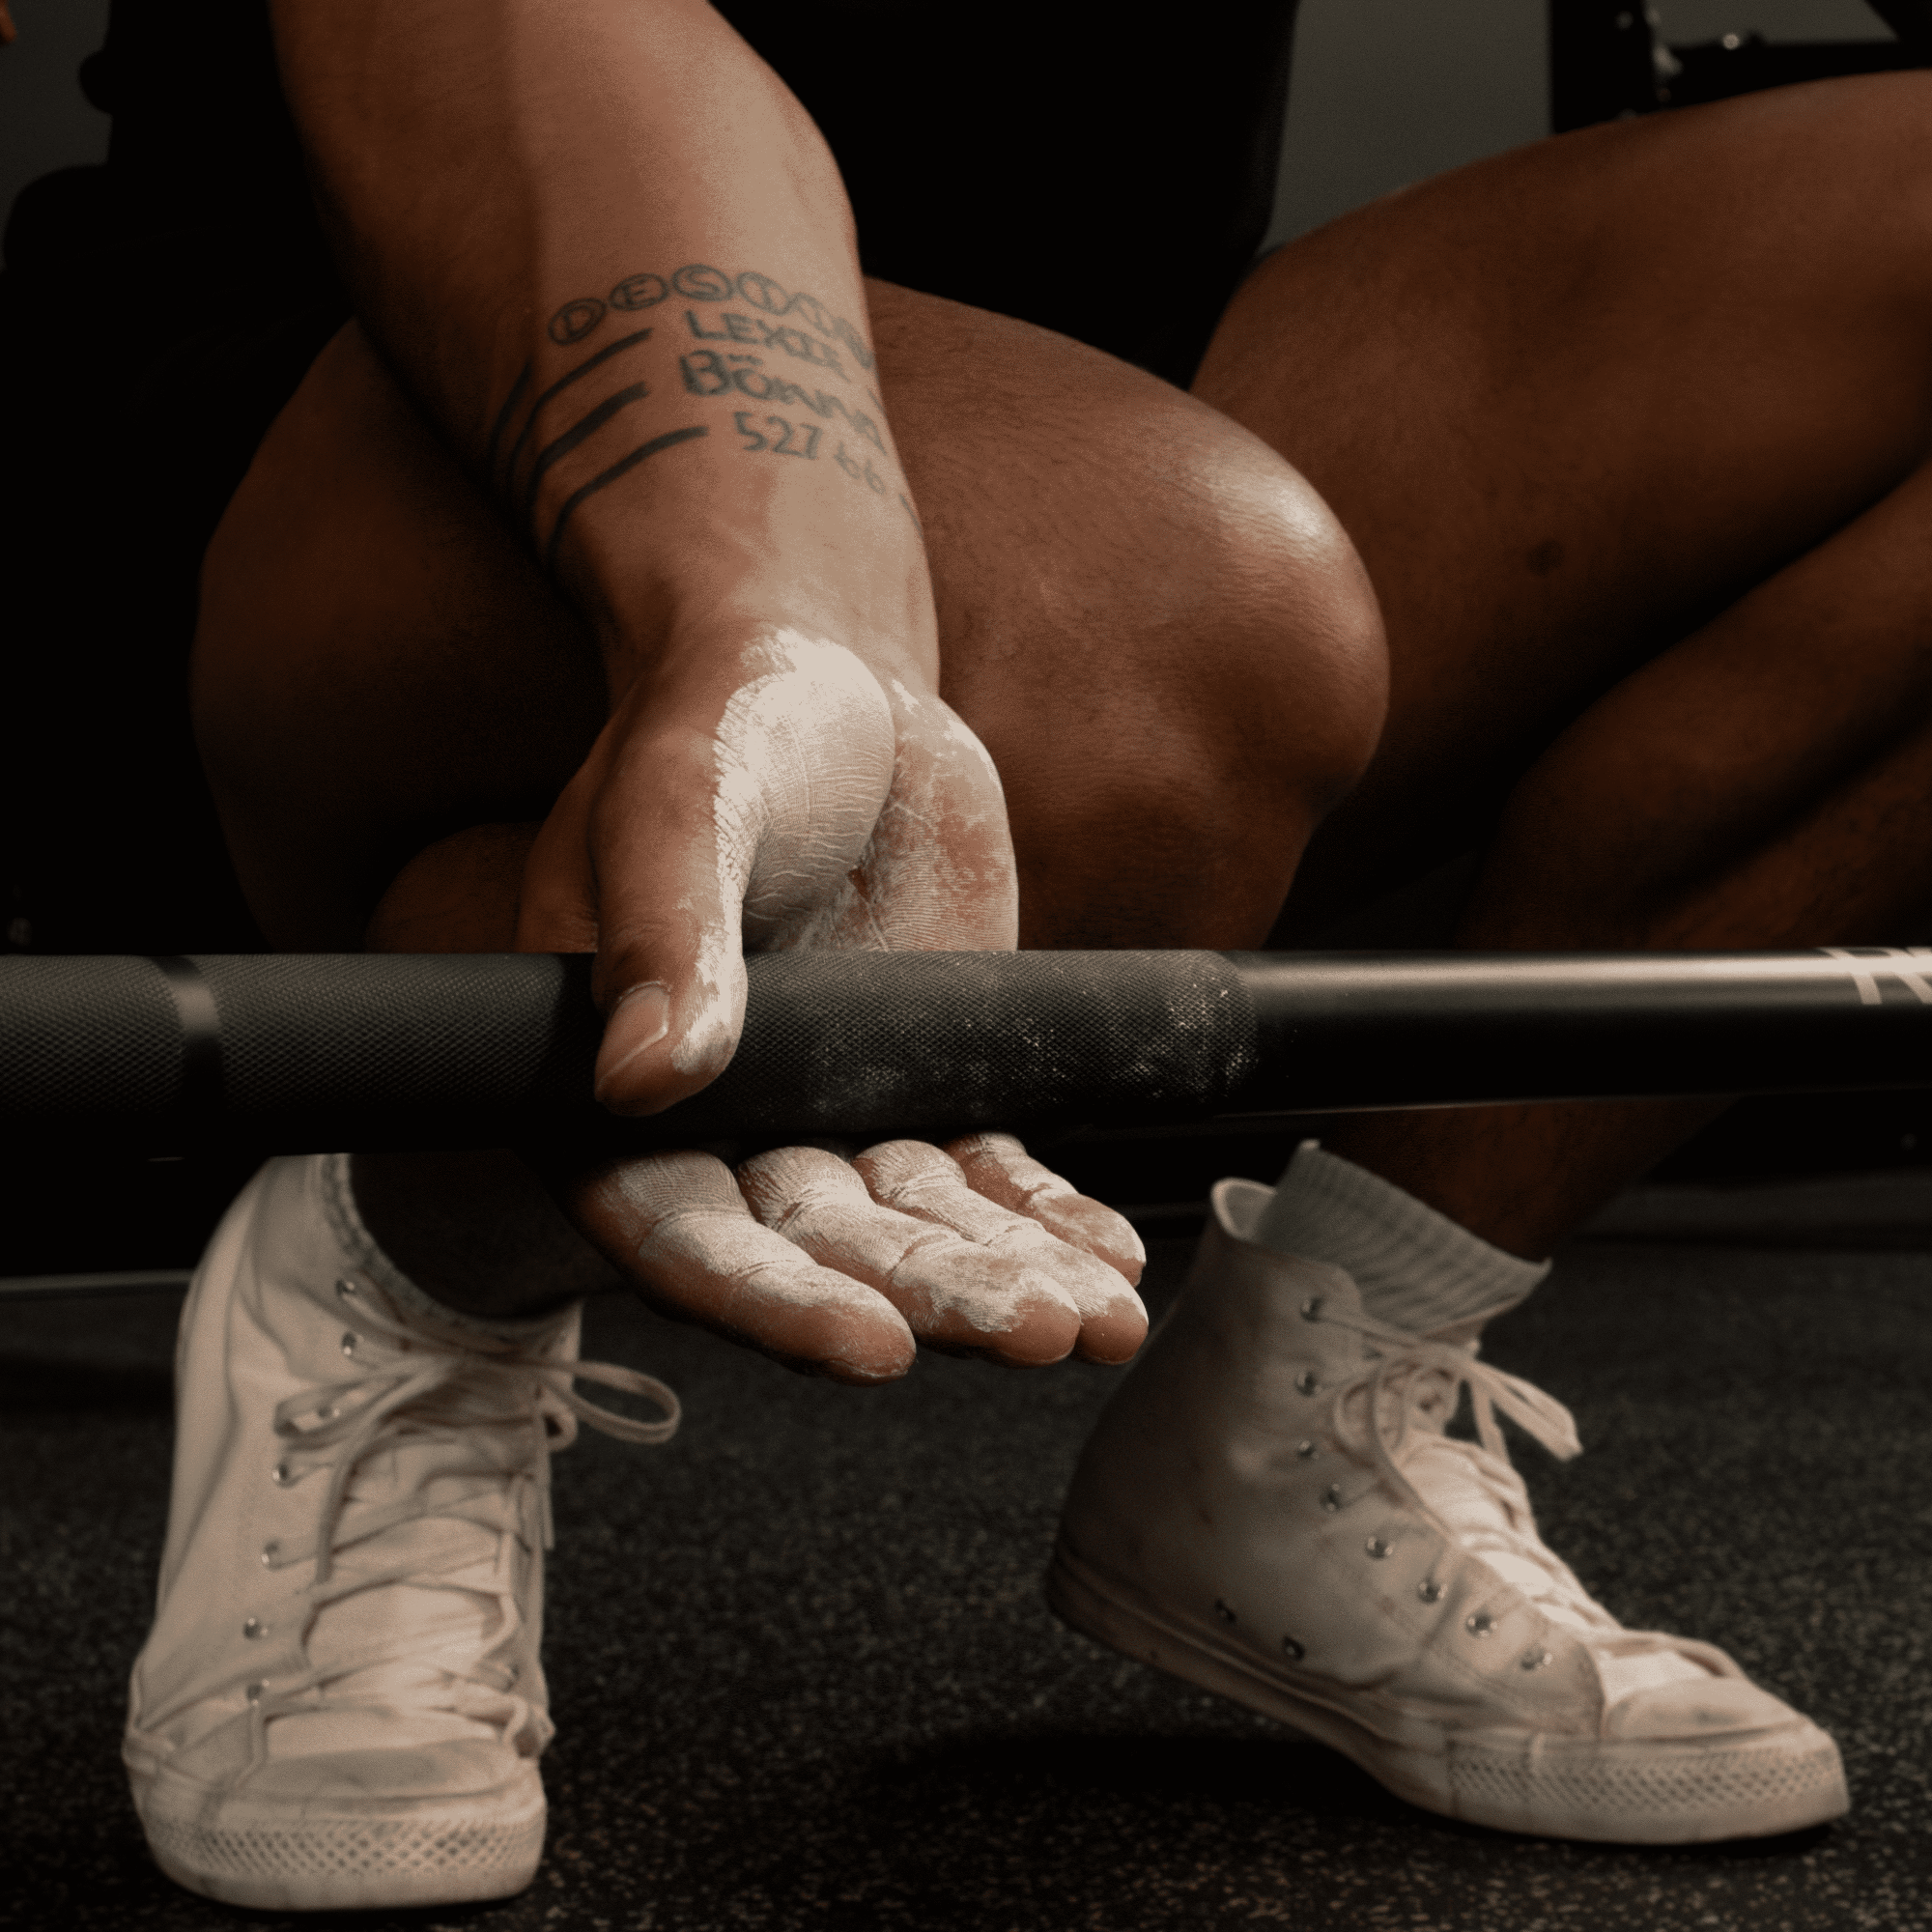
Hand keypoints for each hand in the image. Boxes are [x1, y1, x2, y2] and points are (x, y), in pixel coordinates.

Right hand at [519, 625, 1147, 1379]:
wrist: (830, 680)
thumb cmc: (718, 724)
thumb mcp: (678, 802)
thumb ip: (662, 932)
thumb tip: (643, 1078)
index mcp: (618, 1087)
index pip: (680, 1229)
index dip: (770, 1301)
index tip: (871, 1347)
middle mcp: (725, 1126)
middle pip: (823, 1248)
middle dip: (927, 1298)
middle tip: (1026, 1332)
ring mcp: (836, 1112)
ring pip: (919, 1227)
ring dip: (1005, 1280)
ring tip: (1099, 1322)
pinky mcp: (929, 1082)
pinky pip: (989, 1172)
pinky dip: (1047, 1219)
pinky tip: (1108, 1262)